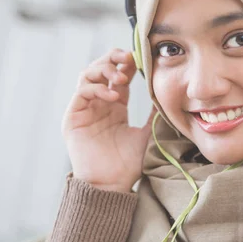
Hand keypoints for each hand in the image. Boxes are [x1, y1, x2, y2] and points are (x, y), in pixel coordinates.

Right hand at [61, 48, 155, 192]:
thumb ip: (155, 114)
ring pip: (87, 74)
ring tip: (122, 77)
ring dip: (104, 70)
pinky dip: (98, 88)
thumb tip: (169, 94)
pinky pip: (82, 92)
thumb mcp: (148, 132)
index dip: (128, 63)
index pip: (119, 74)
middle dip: (113, 58)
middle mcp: (98, 103)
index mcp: (115, 105)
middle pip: (100, 68)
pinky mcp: (73, 117)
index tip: (142, 58)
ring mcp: (84, 108)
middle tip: (129, 57)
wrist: (112, 184)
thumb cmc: (130, 164)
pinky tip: (114, 95)